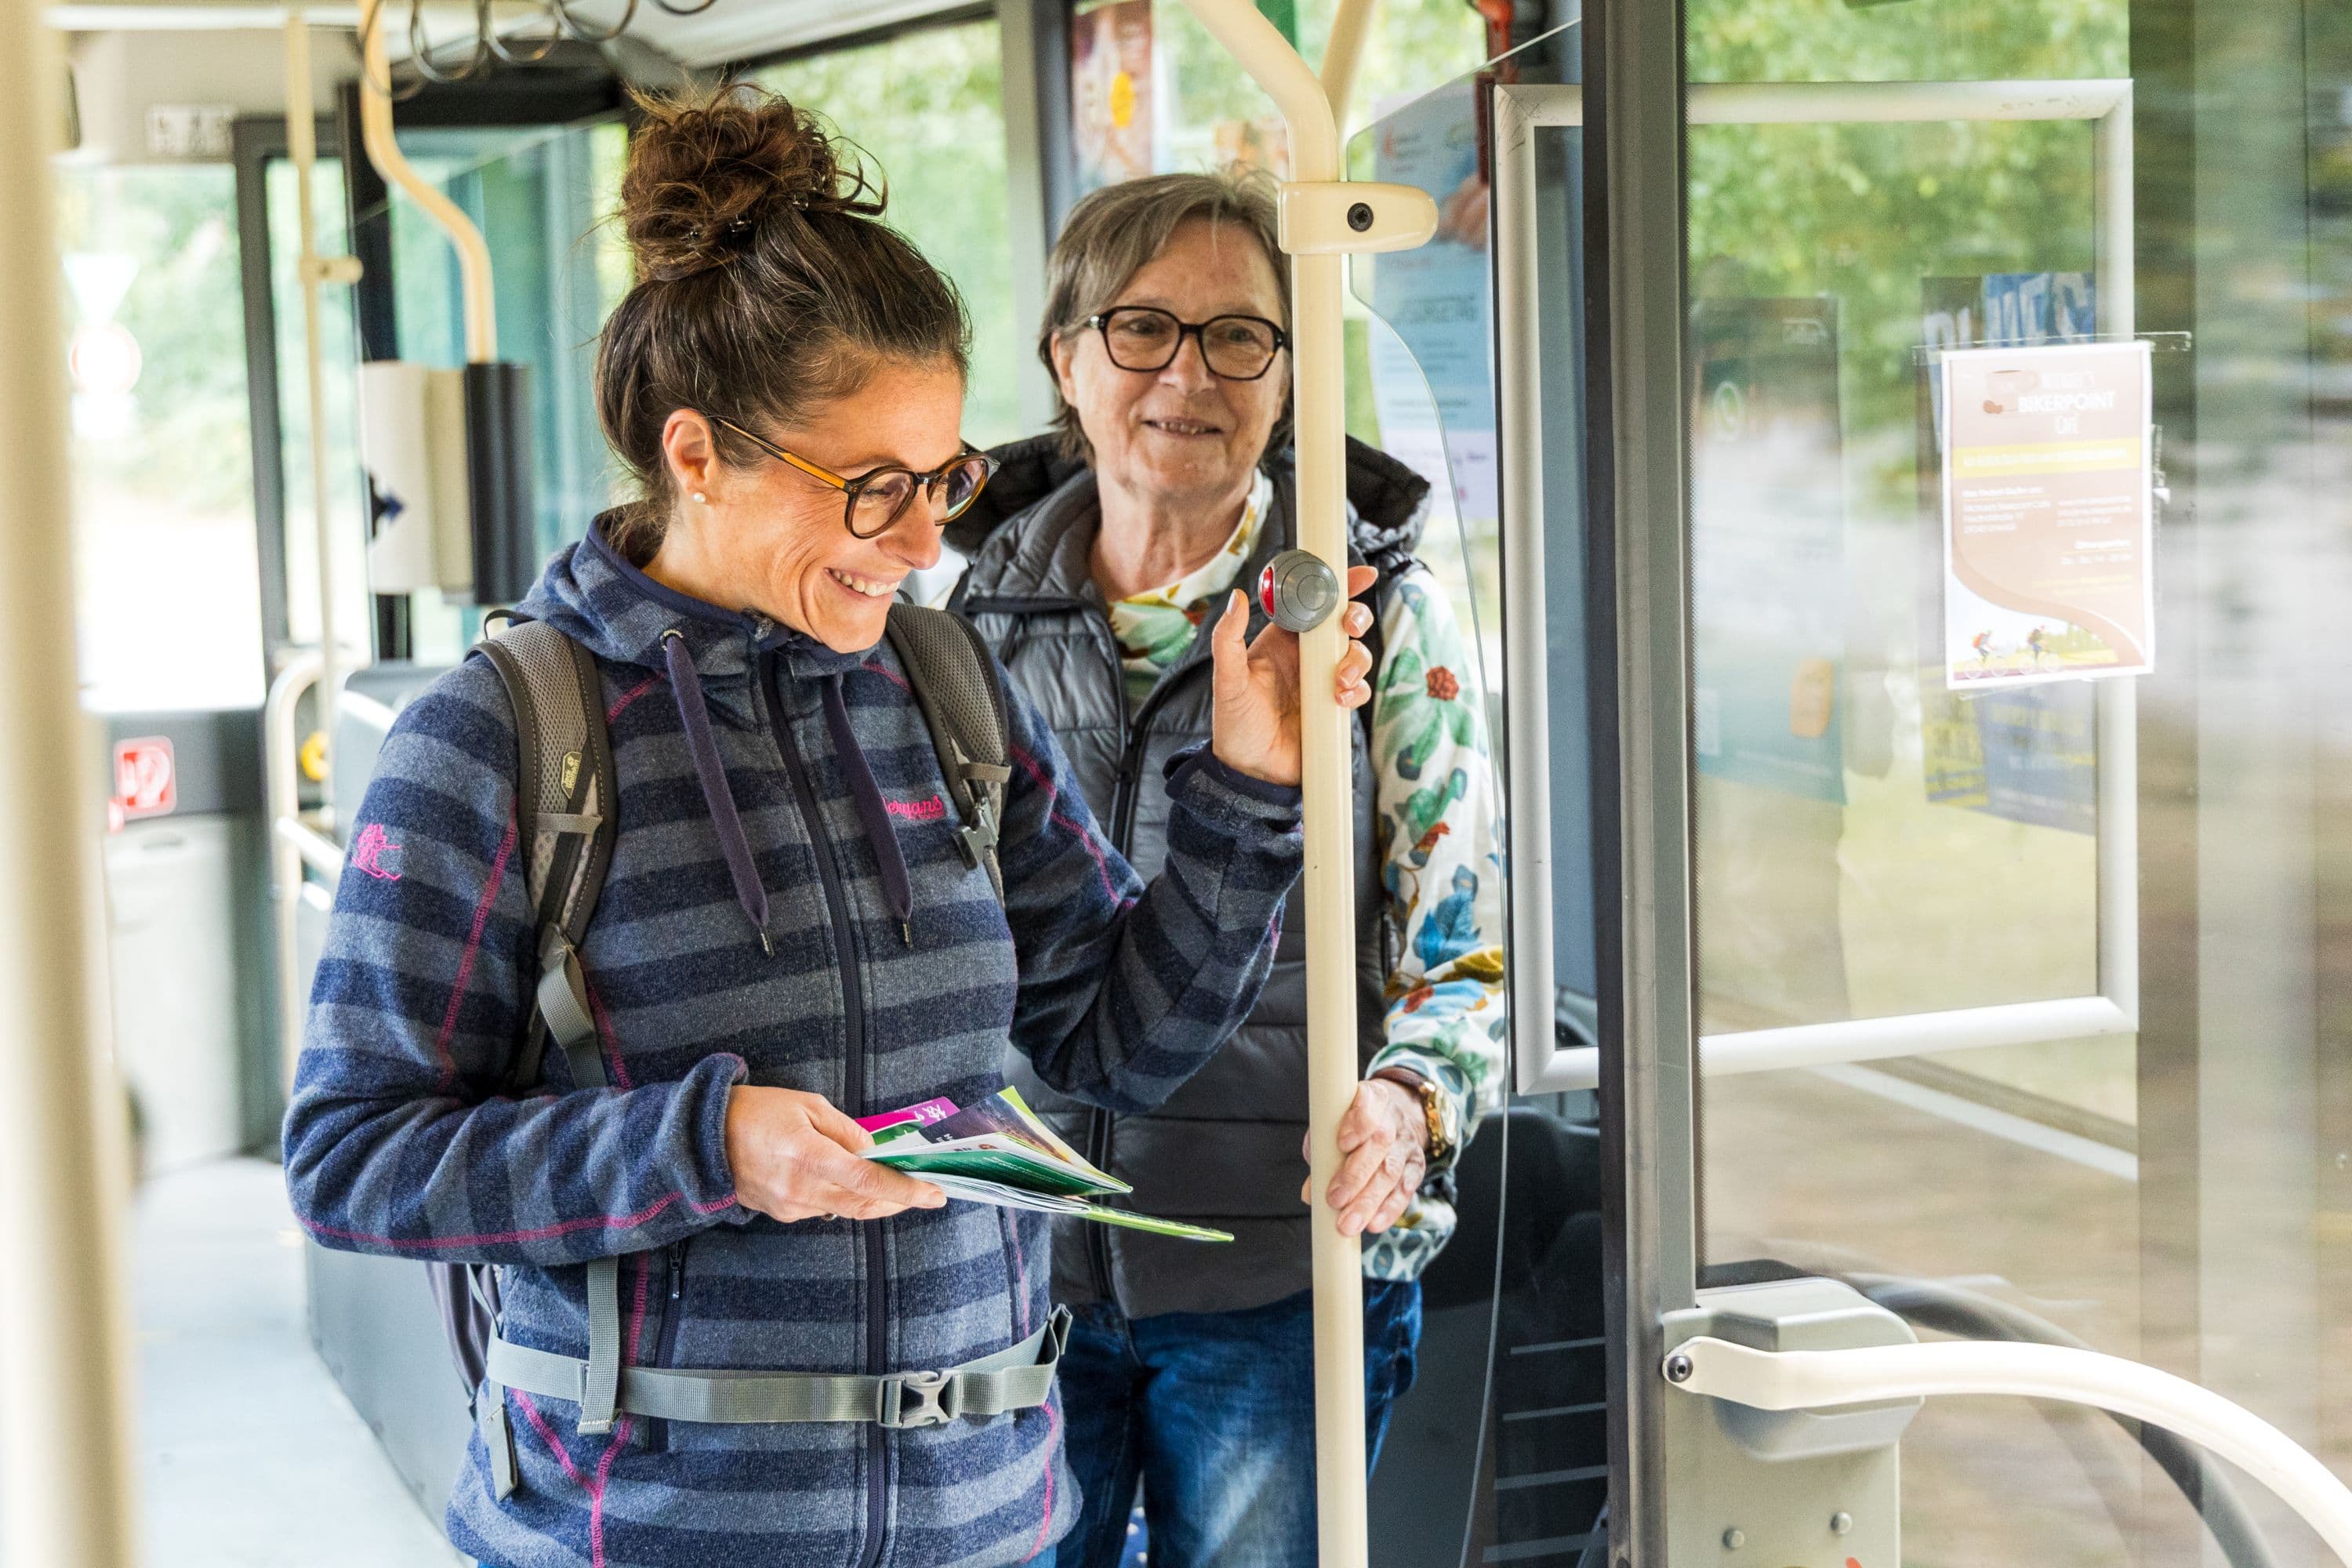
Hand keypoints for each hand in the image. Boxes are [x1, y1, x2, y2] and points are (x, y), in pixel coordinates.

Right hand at [723, 1086, 944, 1223]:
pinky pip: (826, 1209)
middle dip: (899, 1200)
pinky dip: (846, 1198)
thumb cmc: (756, 1112)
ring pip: (848, 1209)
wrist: (704, 1139)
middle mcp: (801, 1188)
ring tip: (896, 1184)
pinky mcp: (784, 1213)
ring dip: (875, 1199)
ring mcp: (791, 1206)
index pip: (867, 1180)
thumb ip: (845, 1130)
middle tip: (926, 1192)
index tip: (934, 1194)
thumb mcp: (807, 1105)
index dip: (905, 1190)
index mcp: (808, 1155)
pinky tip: (853, 1184)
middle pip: (864, 1203)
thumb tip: (874, 1149)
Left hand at [1210, 564, 1379, 786]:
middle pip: (1343, 624)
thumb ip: (1228, 639)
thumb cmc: (1234, 723)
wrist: (1251, 771)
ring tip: (1338, 682)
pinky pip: (1359, 689)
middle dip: (1355, 618)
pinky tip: (1340, 699)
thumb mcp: (1228, 680)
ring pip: (1356, 654)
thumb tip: (1238, 597)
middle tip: (1350, 627)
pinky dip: (1357, 690)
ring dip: (1356, 660)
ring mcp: (1323, 680)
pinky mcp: (1336, 706)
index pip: (1312, 603)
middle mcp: (1306, 656)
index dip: (1337, 586)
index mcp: (1282, 640)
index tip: (1360, 575)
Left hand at [1298, 1077, 1427, 1237]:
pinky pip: (1406, 1189)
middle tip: (1335, 1200)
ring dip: (1368, 1201)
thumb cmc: (1351, 1123)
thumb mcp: (1333, 1125)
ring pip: (1391, 1171)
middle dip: (1356, 1175)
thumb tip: (1310, 1193)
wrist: (1393, 1117)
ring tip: (1348, 1224)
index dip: (1359, 1122)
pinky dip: (1389, 1209)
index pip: (1370, 1101)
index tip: (1342, 1143)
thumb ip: (1321, 1153)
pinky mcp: (1417, 1166)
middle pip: (1380, 1143)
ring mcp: (1407, 1143)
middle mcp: (1393, 1118)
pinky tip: (1374, 1224)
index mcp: (1371, 1097)